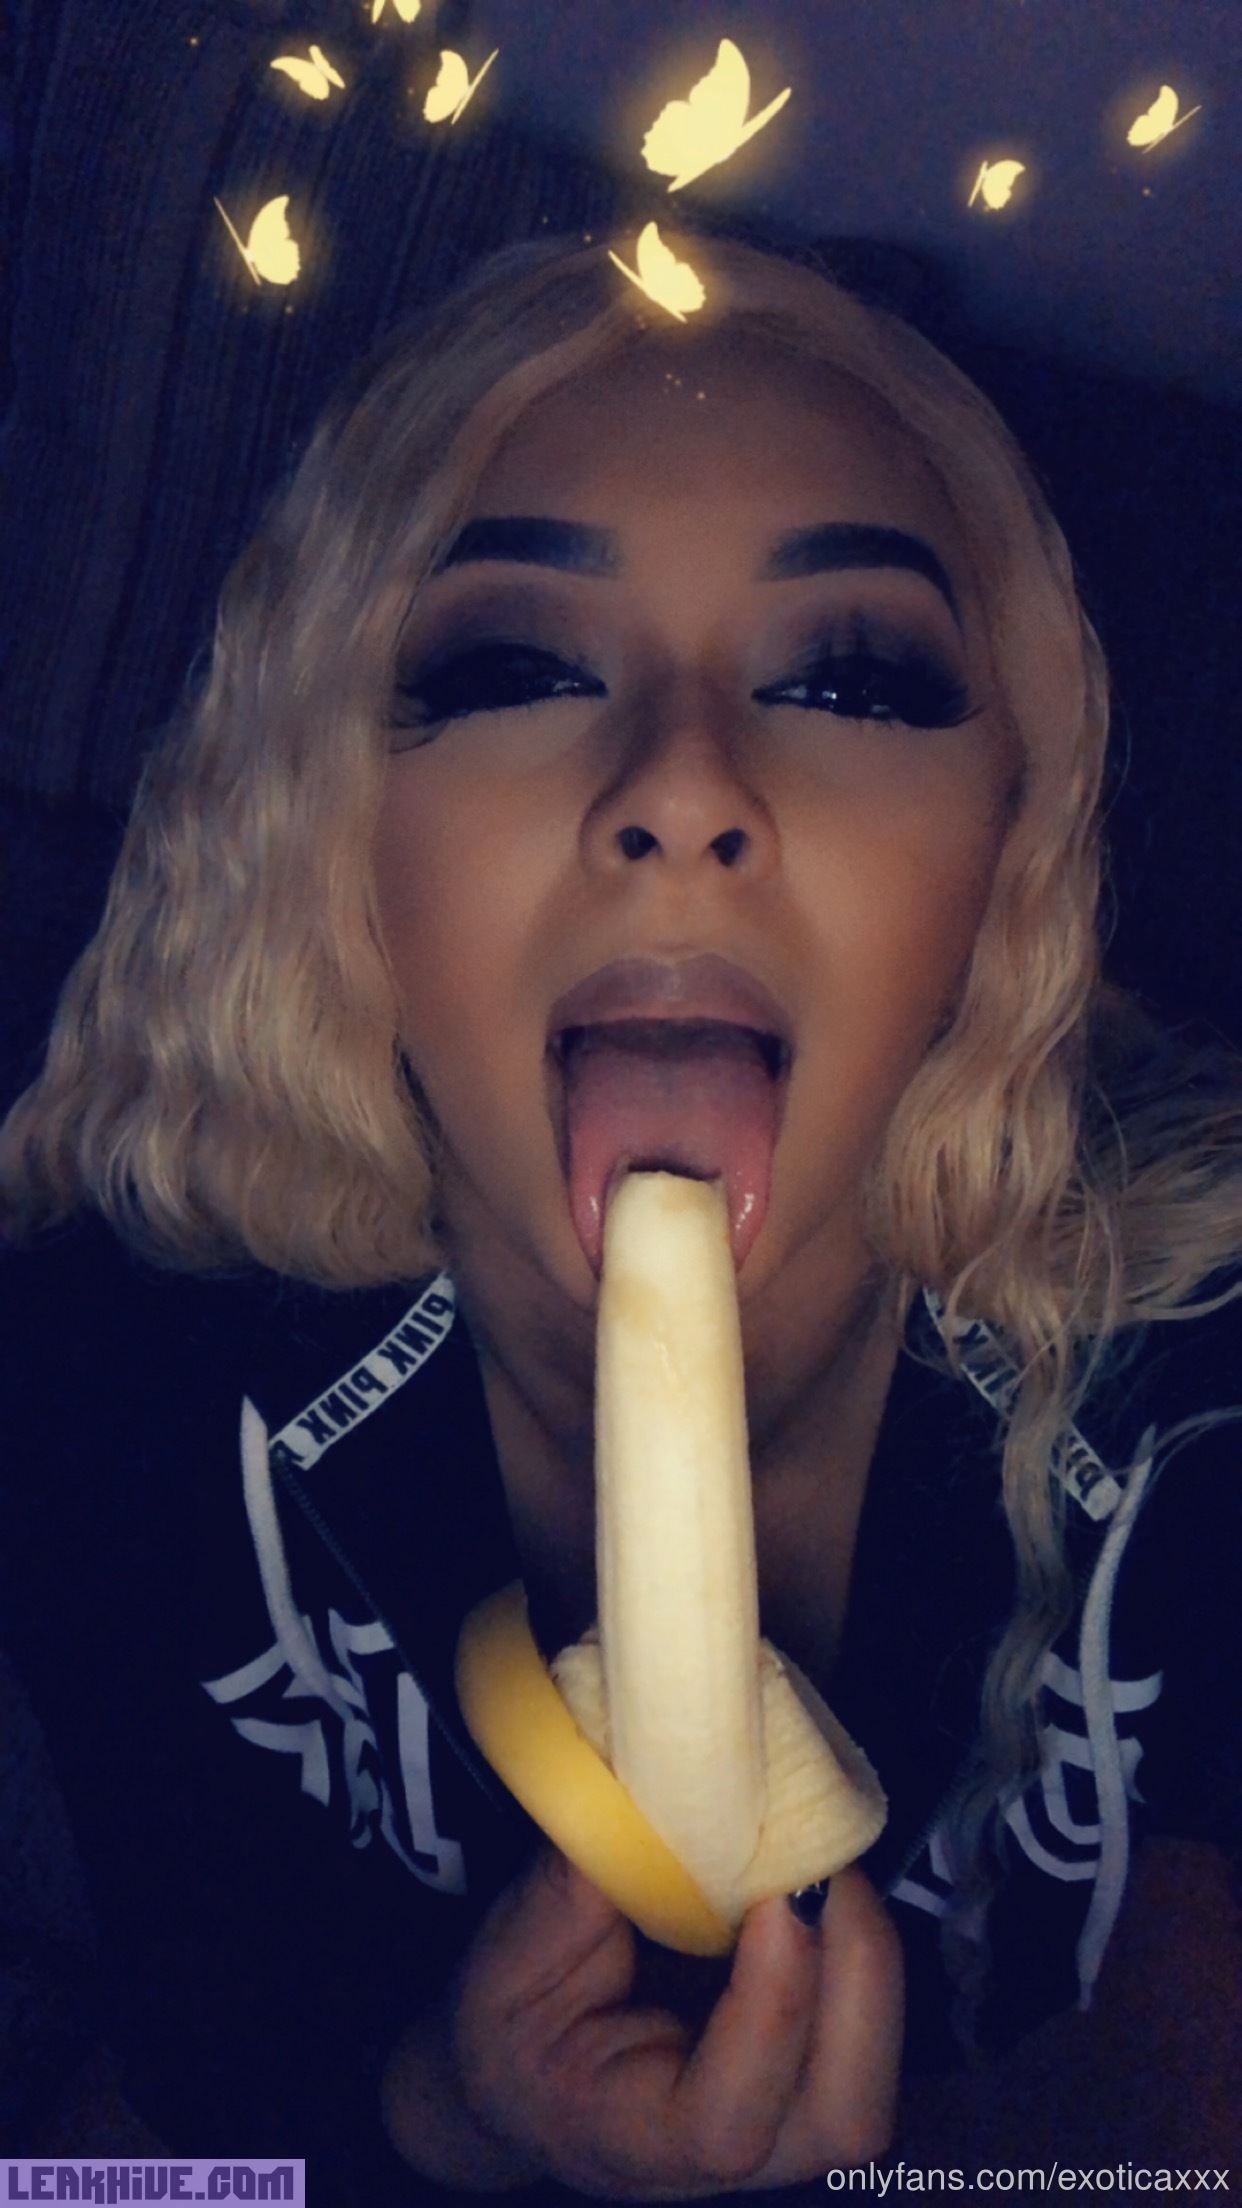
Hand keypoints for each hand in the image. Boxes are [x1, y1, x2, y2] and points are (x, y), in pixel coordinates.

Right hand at [382, 1847, 903, 2196]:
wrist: (521, 2072)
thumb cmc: (515, 2019)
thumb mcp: (512, 1956)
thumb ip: (575, 1892)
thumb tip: (650, 1797)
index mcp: (633, 2137)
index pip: (728, 2119)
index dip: (769, 2011)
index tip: (774, 1896)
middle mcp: (727, 2161)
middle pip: (843, 2118)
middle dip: (858, 1982)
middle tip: (827, 1868)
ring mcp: (780, 2130)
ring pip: (872, 2081)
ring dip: (870, 1964)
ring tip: (829, 1868)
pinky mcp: (806, 2078)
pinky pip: (867, 2031)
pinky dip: (861, 1954)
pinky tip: (823, 1886)